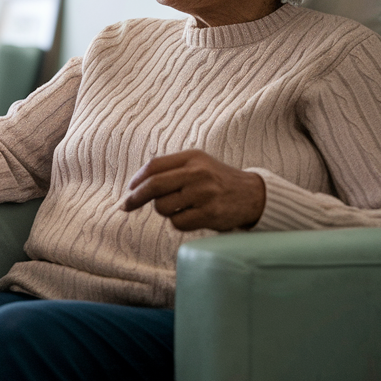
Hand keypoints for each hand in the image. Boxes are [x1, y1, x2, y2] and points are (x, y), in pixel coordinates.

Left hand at [120, 149, 265, 231]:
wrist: (254, 195)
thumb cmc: (217, 180)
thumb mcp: (198, 164)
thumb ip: (170, 169)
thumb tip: (135, 186)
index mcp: (192, 158)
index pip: (154, 166)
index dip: (137, 179)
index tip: (129, 189)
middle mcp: (198, 173)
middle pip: (154, 186)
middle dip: (135, 197)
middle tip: (126, 205)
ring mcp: (204, 194)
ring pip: (163, 207)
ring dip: (164, 210)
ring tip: (180, 207)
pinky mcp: (210, 214)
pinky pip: (177, 222)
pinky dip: (178, 222)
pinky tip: (192, 216)